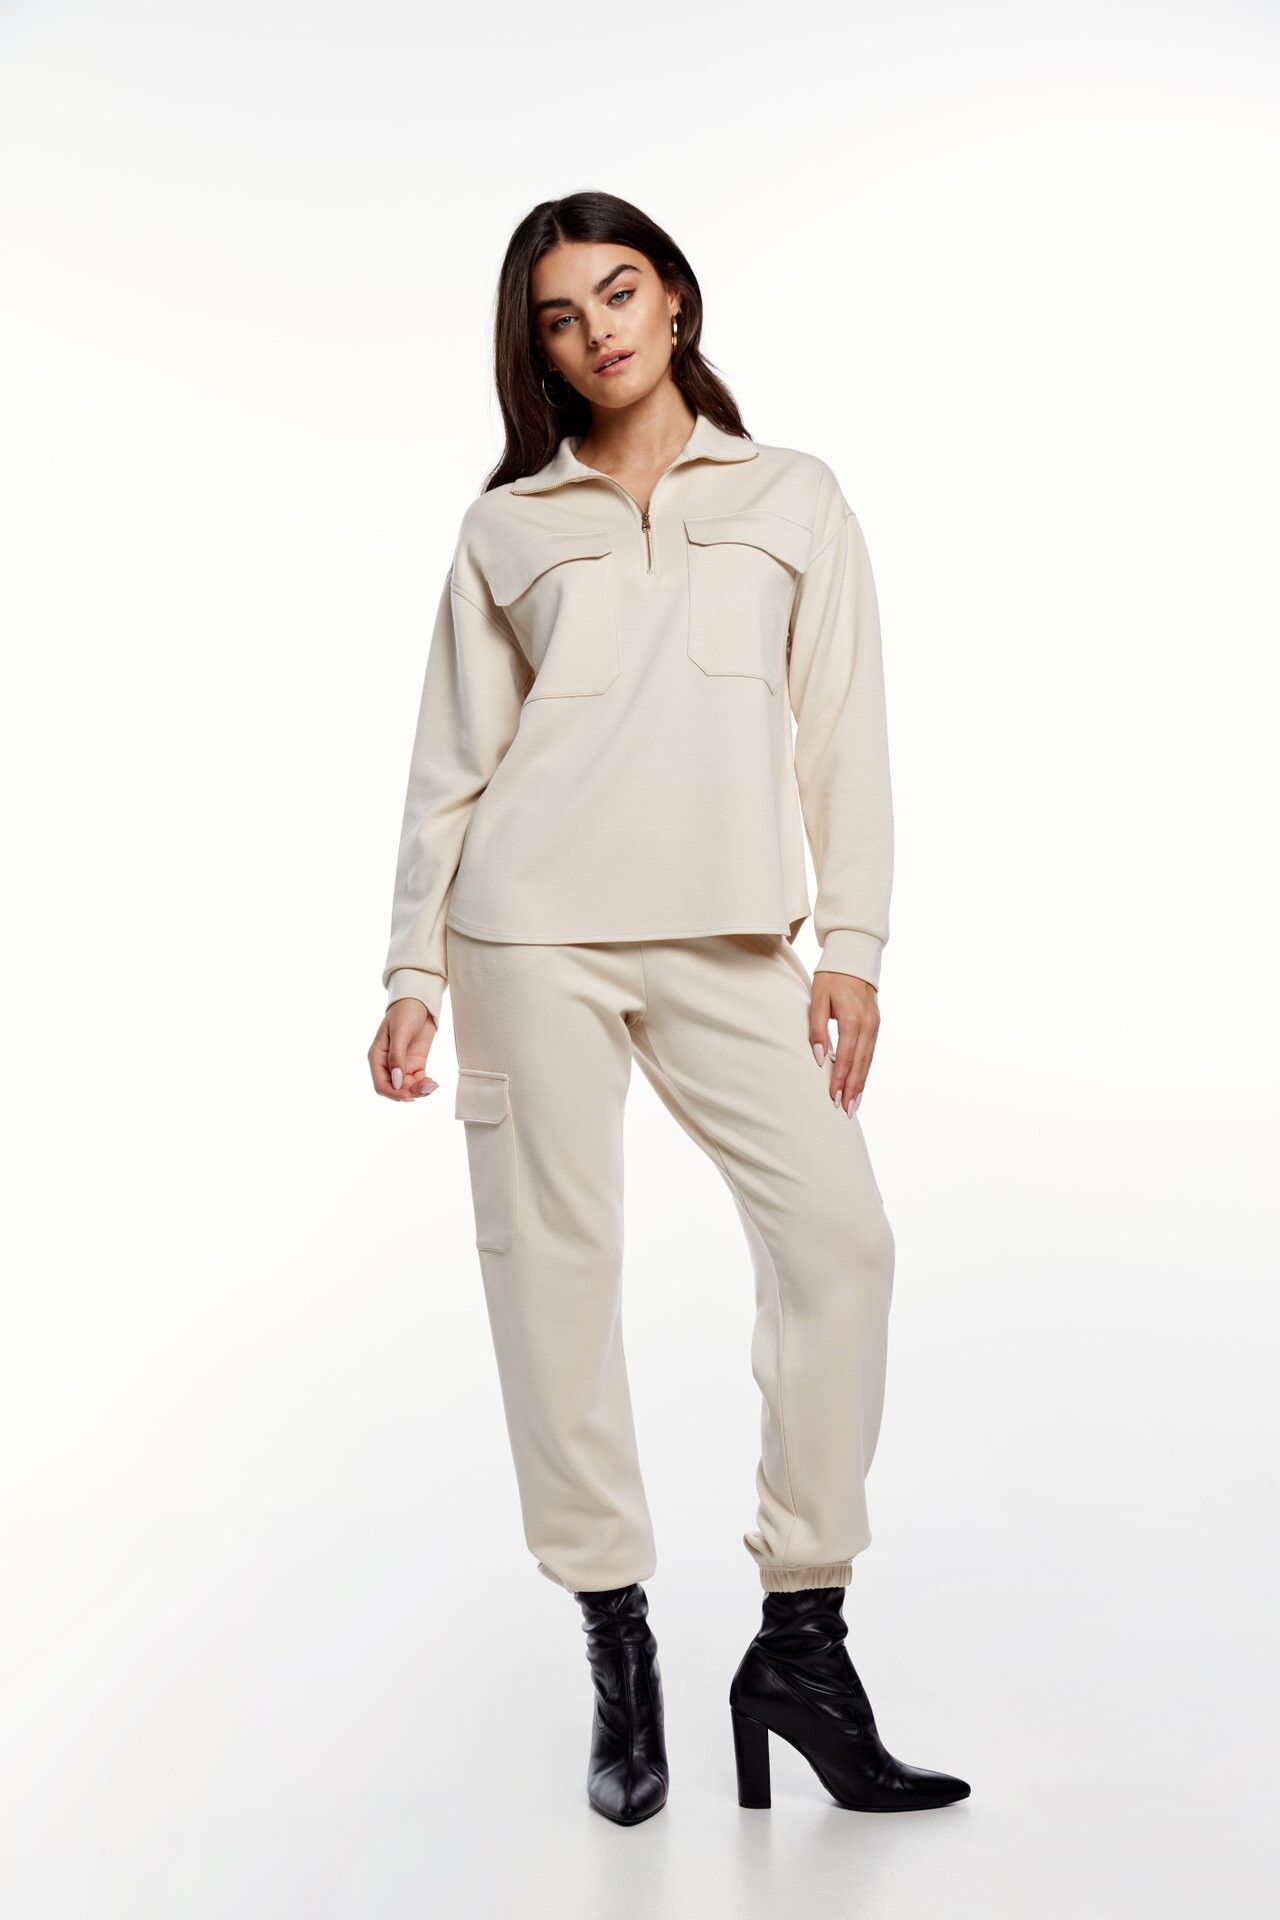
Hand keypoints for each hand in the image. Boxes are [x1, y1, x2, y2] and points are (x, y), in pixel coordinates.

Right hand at [369, 998, 438, 1101]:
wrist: (419, 1002)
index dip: (393, 1093)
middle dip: (409, 1092)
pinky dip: (425, 1084)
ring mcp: (402, 1065)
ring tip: (431, 1085)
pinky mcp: (415, 1063)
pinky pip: (418, 1081)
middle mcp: (388, 1064)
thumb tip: (397, 1081)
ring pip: (408, 1087)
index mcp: (378, 1057)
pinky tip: (432, 1083)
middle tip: (425, 1089)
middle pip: (395, 1088)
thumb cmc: (404, 1012)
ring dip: (419, 1090)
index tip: (408, 1096)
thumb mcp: (399, 1033)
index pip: (381, 1084)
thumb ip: (397, 1057)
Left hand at [810, 971, 879, 1112]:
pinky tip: (860, 1083)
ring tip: (854, 1104)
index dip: (840, 1079)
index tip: (834, 1098)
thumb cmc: (830, 978)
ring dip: (861, 1084)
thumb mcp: (817, 1000)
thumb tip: (819, 1057)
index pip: (846, 1056)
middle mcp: (868, 1025)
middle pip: (860, 1063)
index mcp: (853, 1019)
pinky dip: (865, 1070)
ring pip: (868, 1060)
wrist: (853, 958)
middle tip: (845, 1110)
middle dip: (853, 1089)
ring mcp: (875, 1025)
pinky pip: (871, 1052)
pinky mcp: (876, 1025)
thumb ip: (817, 1028)